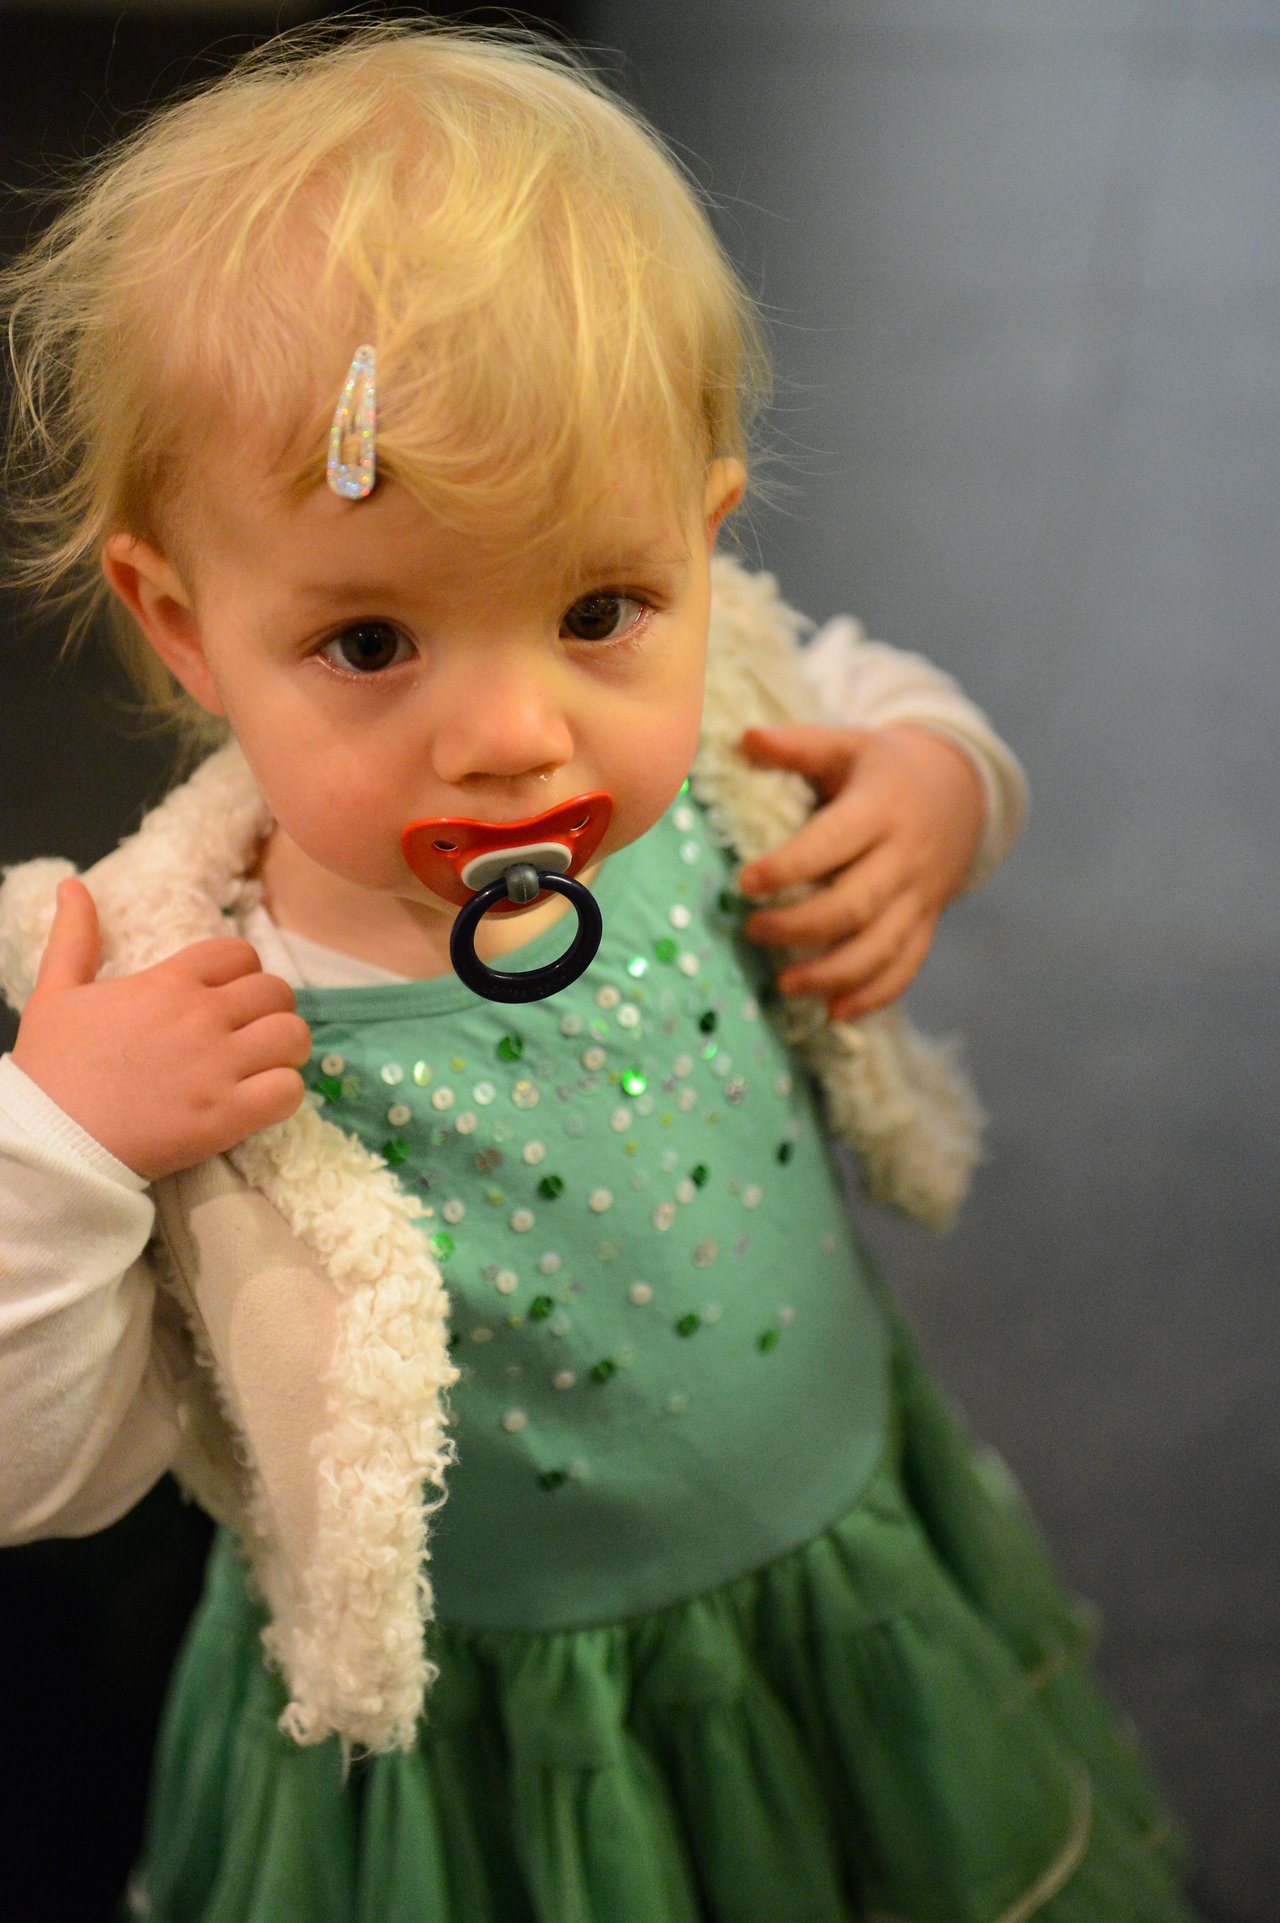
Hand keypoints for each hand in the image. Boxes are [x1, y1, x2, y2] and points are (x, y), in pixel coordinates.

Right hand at [11, 877, 312, 1179]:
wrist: (48, 1139)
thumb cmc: (49, 1068)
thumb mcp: (54, 992)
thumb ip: (74, 937)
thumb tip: (72, 884)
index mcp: (167, 983)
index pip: (240, 953)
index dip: (243, 973)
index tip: (229, 998)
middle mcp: (200, 1017)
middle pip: (277, 992)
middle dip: (271, 1011)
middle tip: (253, 1034)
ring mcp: (217, 1066)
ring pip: (293, 1036)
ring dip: (287, 1050)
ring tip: (268, 1064)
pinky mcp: (226, 1116)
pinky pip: (288, 1091)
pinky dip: (284, 1094)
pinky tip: (261, 1101)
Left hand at [736, 723, 984, 1020]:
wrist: (960, 790)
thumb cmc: (883, 769)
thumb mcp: (847, 746)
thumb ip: (797, 746)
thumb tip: (743, 740)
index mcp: (880, 808)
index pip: (834, 843)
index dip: (789, 866)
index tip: (745, 883)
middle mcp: (903, 857)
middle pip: (855, 905)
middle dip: (801, 927)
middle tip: (753, 930)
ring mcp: (919, 896)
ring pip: (881, 948)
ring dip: (832, 975)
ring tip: (785, 987)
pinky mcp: (926, 922)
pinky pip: (905, 967)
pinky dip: (873, 996)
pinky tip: (835, 1013)